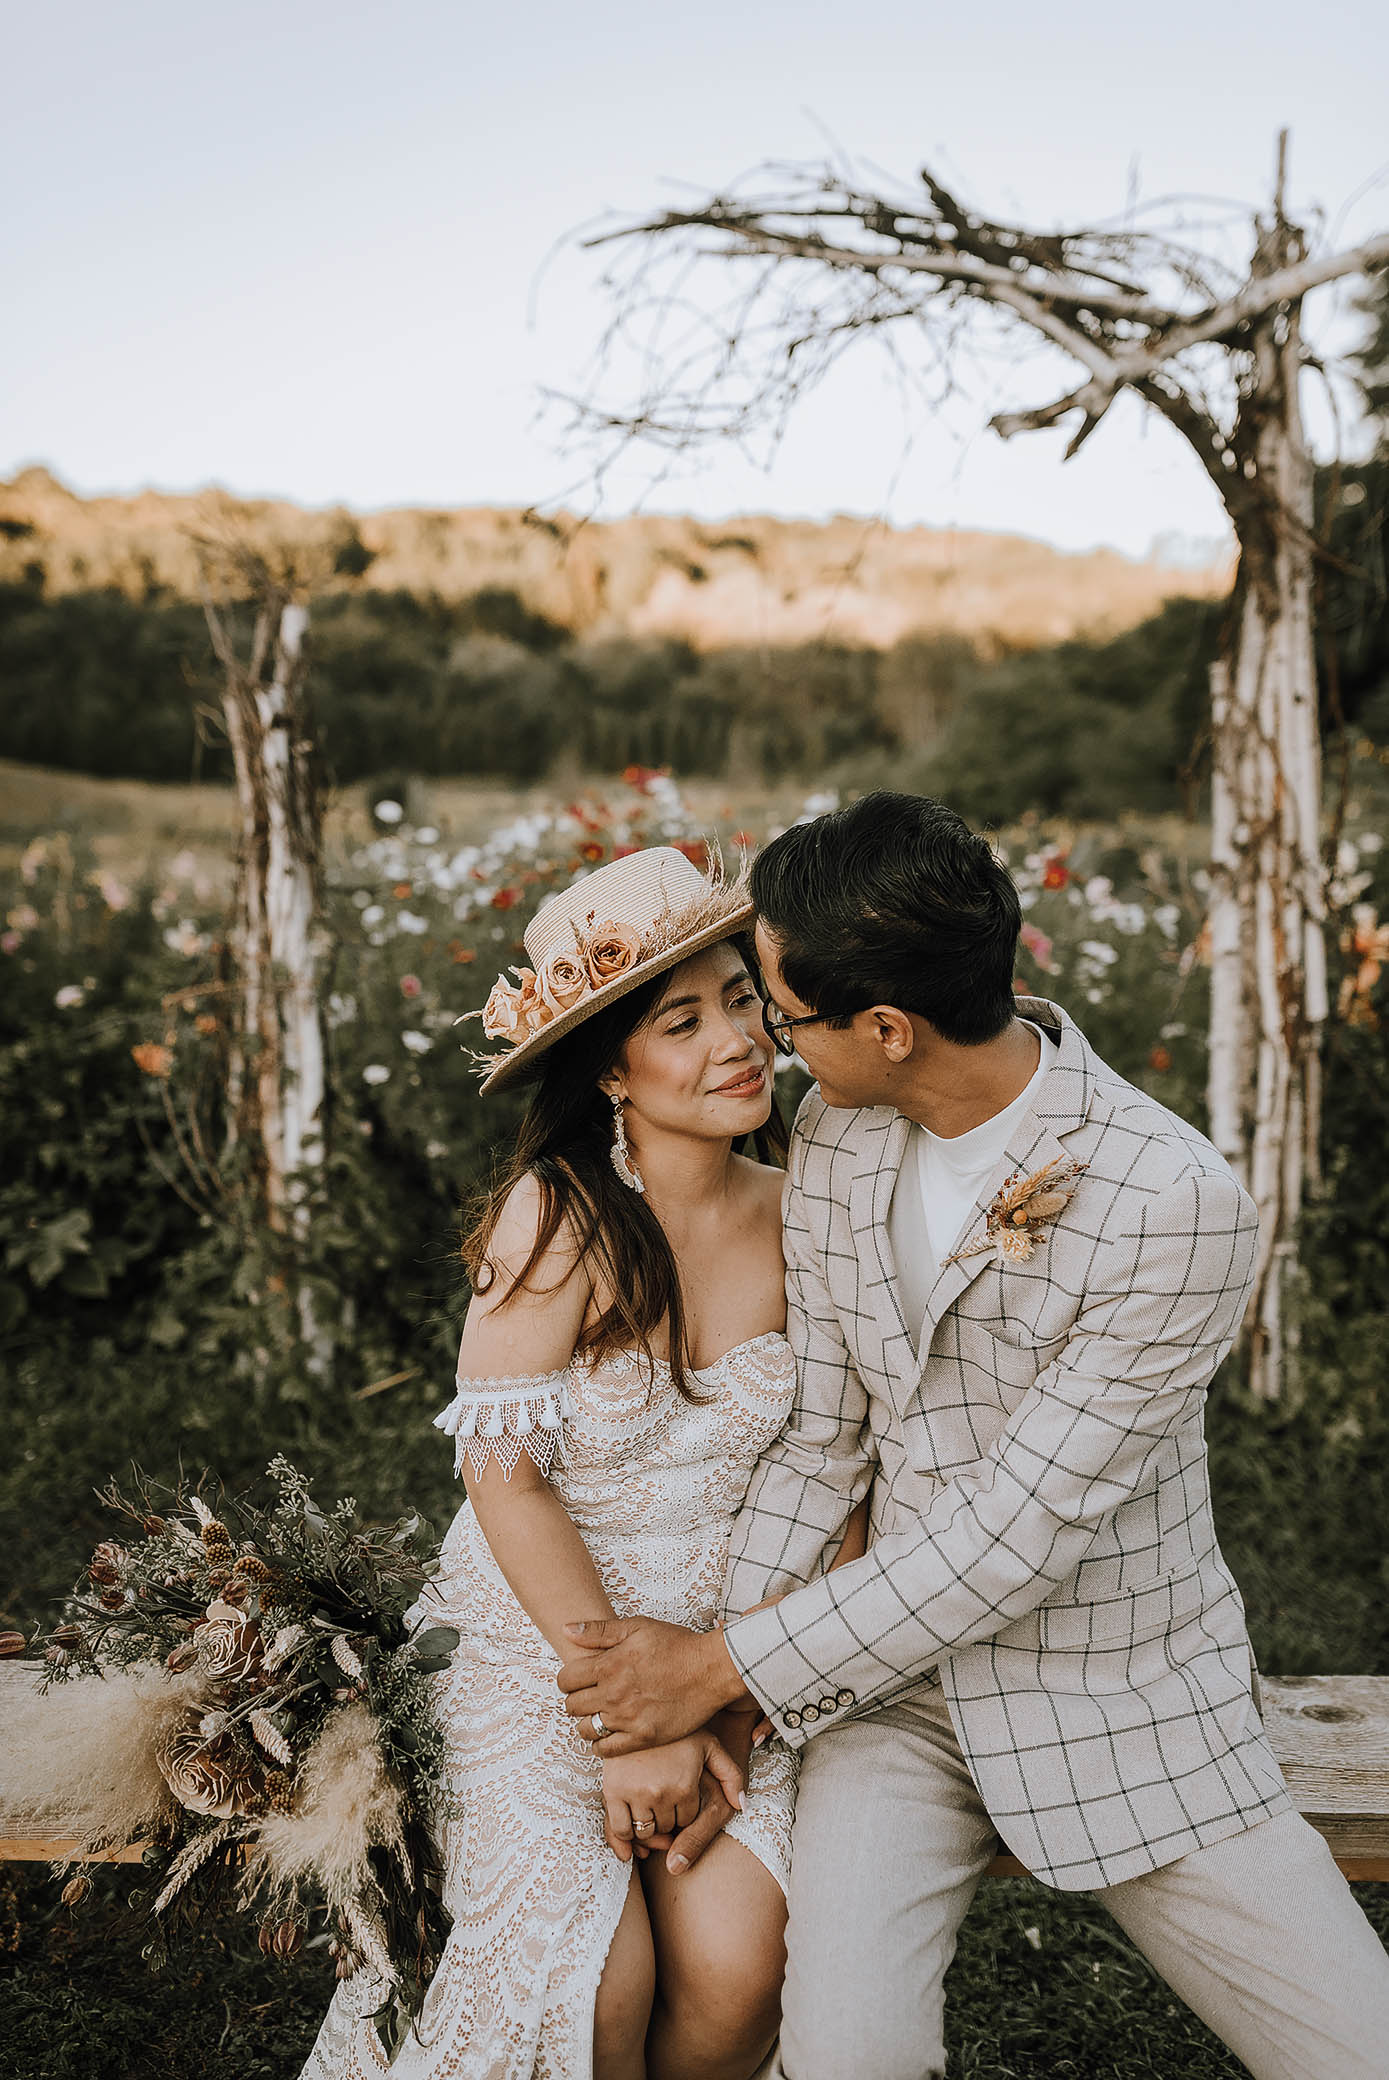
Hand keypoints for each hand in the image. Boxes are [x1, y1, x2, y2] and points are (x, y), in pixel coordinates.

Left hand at [558, 1616, 749, 1753]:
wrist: (711, 1669)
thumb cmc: (676, 1645)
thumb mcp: (637, 1627)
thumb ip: (598, 1630)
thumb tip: (566, 1629)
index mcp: (609, 1665)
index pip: (565, 1679)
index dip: (568, 1679)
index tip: (577, 1679)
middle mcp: (614, 1694)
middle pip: (572, 1706)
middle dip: (575, 1700)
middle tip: (588, 1696)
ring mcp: (628, 1718)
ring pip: (586, 1729)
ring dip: (587, 1722)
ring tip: (599, 1714)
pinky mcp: (643, 1737)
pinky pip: (607, 1750)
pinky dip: (601, 1745)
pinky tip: (608, 1734)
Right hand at [599, 1733, 743, 1865]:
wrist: (639, 1707)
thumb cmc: (678, 1730)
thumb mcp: (709, 1746)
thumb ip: (731, 1775)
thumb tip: (741, 1806)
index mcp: (684, 1786)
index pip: (686, 1821)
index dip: (683, 1811)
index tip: (678, 1796)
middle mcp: (660, 1793)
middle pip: (666, 1828)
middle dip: (666, 1819)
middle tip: (663, 1799)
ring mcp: (634, 1793)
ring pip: (644, 1831)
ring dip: (647, 1825)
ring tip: (648, 1803)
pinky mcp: (612, 1790)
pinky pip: (621, 1829)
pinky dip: (627, 1832)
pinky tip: (632, 1815)